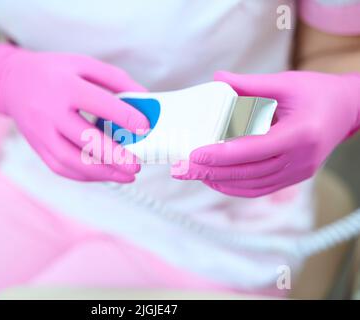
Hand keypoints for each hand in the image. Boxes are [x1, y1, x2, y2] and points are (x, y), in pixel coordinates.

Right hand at [0, 43, 149, 181]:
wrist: (13, 82)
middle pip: (84, 139)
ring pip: (72, 160)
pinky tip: (105, 174)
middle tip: (136, 165)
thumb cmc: (55, 72)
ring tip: (126, 176)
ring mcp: (41, 133)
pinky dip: (85, 176)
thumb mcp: (84, 64)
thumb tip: (145, 99)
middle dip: (114, 156)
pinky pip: (61, 168)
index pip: (99, 103)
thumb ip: (116, 80)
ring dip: (102, 173)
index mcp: (65, 85)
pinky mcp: (38, 147)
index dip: (124, 117)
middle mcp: (50, 111)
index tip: (145, 127)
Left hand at [173, 71, 359, 196]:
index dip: (222, 155)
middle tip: (181, 170)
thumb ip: (249, 84)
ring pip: (252, 185)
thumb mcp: (286, 83)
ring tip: (193, 174)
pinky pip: (260, 188)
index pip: (255, 149)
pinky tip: (215, 180)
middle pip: (249, 172)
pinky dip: (235, 187)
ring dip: (220, 181)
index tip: (195, 155)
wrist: (348, 110)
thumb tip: (217, 78)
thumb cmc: (317, 93)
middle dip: (211, 172)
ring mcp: (298, 172)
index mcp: (301, 134)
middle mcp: (301, 159)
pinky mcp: (294, 177)